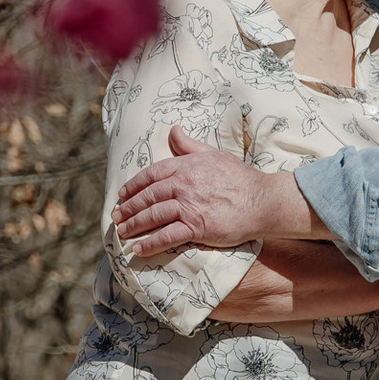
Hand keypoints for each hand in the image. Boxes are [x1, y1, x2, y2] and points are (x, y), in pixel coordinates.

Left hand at [114, 127, 313, 257]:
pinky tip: (139, 249)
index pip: (151, 175)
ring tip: (122, 232)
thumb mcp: (213, 154)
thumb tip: (173, 130)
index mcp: (185, 166)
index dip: (134, 186)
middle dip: (128, 208)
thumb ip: (190, 146)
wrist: (262, 200)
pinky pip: (167, 236)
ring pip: (153, 216)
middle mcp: (183, 185)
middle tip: (117, 216)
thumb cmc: (240, 178)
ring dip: (134, 225)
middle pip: (148, 197)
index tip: (122, 195)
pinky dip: (151, 243)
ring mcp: (189, 206)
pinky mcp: (197, 227)